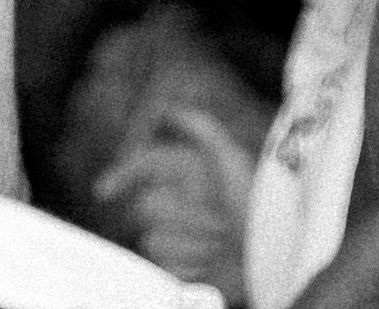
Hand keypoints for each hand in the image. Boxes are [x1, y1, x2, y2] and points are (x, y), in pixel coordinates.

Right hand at [88, 104, 251, 289]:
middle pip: (146, 208)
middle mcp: (181, 203)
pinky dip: (189, 269)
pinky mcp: (184, 270)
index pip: (144, 166)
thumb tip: (170, 107)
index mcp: (190, 172)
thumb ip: (202, 129)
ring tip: (222, 243)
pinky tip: (214, 264)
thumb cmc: (257, 203)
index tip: (104, 191)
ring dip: (190, 244)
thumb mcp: (232, 160)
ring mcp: (181, 237)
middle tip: (218, 222)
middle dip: (181, 215)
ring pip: (154, 243)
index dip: (122, 174)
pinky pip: (166, 271)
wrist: (275, 251)